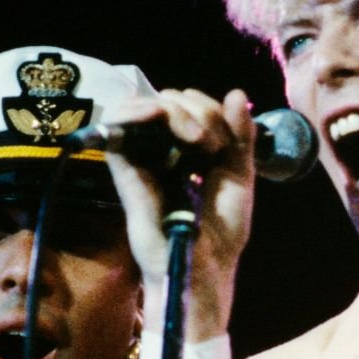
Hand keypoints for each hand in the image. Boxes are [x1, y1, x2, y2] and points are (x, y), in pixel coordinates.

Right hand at [101, 87, 257, 343]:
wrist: (201, 266)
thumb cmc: (222, 232)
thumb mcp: (240, 176)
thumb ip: (240, 136)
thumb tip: (236, 92)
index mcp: (191, 151)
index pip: (194, 104)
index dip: (212, 110)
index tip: (226, 142)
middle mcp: (164, 149)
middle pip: (172, 99)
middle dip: (199, 110)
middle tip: (211, 145)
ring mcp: (142, 156)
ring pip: (147, 104)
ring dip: (175, 110)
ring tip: (195, 138)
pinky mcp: (123, 165)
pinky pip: (117, 121)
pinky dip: (139, 110)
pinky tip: (162, 119)